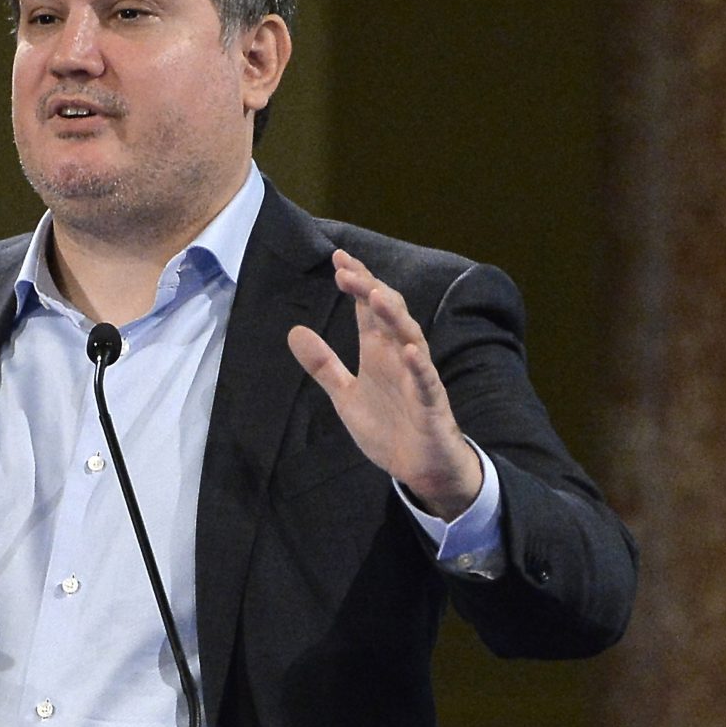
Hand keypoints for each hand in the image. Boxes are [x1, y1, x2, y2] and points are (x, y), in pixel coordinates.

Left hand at [286, 250, 482, 519]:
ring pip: (410, 337)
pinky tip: (410, 350)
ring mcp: (418, 378)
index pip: (367, 309)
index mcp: (379, 353)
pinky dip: (419, 366)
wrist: (419, 467)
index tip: (338, 259)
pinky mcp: (431, 404)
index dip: (356, 283)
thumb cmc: (388, 426)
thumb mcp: (345, 395)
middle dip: (369, 289)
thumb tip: (293, 331)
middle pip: (387, 314)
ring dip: (394, 316)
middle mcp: (400, 357)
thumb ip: (323, 365)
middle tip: (347, 269)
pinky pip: (427, 381)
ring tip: (375, 295)